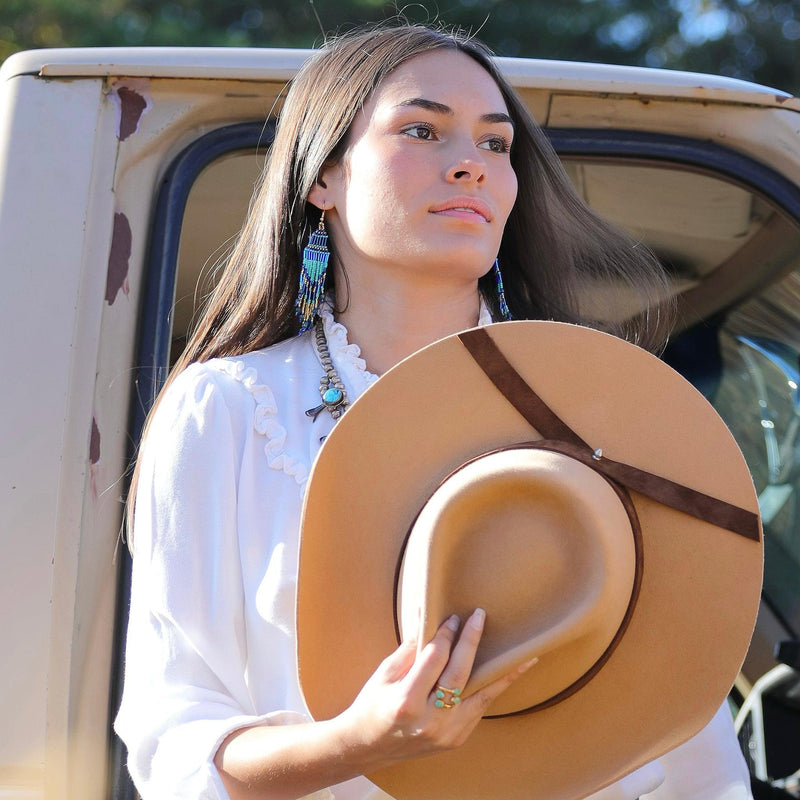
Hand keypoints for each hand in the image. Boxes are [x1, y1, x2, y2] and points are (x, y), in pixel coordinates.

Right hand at [335, 609, 536, 772]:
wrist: (367, 748)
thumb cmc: (372, 705)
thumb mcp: (384, 674)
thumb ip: (410, 647)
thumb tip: (427, 614)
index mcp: (406, 702)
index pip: (433, 659)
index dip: (444, 635)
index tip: (453, 617)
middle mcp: (429, 721)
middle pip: (459, 674)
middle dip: (471, 641)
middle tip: (480, 616)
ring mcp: (445, 734)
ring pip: (481, 696)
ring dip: (504, 673)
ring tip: (525, 654)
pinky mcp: (456, 740)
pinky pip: (479, 709)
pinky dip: (493, 690)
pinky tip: (509, 674)